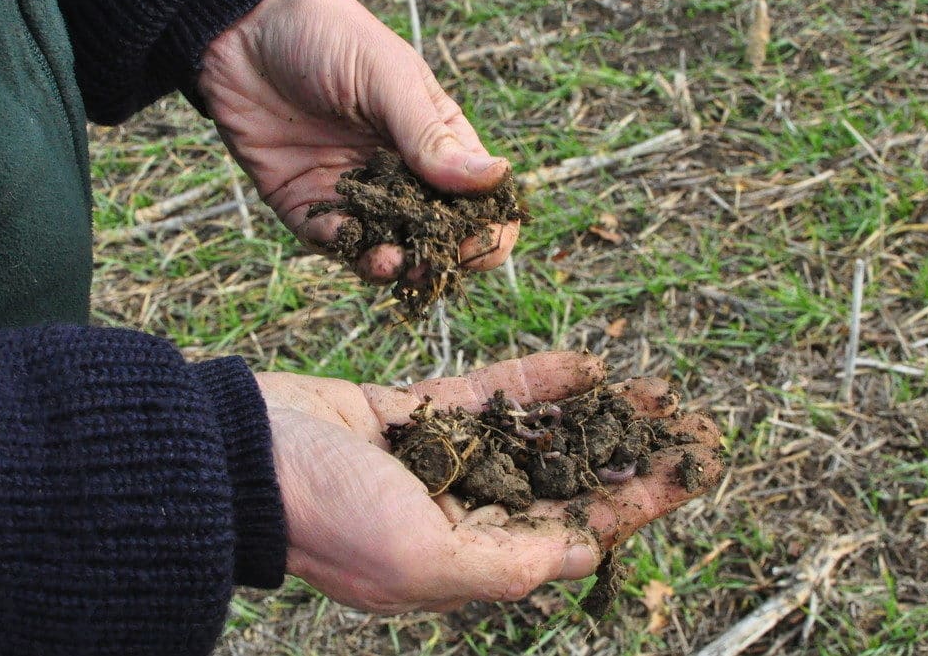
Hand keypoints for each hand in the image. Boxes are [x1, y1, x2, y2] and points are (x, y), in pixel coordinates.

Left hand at [199, 0, 517, 282]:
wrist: (242, 30)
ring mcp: (356, 193)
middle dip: (440, 256)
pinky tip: (351, 241)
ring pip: (388, 247)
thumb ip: (432, 137)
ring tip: (393, 262)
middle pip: (437, 234)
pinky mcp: (308, 205)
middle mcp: (402, 173)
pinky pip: (334, 241)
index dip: (487, 225)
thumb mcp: (387, 79)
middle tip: (434, 262)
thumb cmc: (327, 38)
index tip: (480, 238)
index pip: (479, 197)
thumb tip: (496, 179)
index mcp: (438, 139)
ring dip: (395, 263)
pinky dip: (346, 249)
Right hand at [255, 352, 722, 612]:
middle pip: (568, 483)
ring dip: (594, 415)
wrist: (234, 453)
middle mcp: (460, 516)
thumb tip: (584, 557)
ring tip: (652, 389)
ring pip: (537, 438)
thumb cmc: (323, 515)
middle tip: (688, 422)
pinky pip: (488, 397)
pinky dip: (536, 383)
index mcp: (469, 560)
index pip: (576, 532)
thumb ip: (507, 562)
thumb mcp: (418, 559)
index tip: (693, 467)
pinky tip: (586, 364)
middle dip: (630, 455)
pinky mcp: (412, 416)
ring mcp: (438, 463)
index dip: (640, 502)